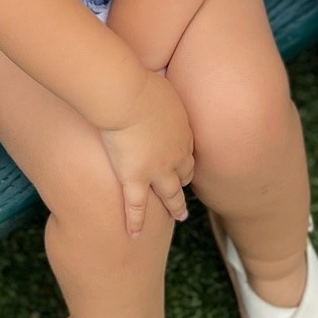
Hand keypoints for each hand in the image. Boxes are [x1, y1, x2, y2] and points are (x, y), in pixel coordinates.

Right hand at [99, 72, 195, 237]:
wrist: (128, 97)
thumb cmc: (141, 83)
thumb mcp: (160, 84)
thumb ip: (161, 92)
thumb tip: (158, 82)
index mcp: (183, 131)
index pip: (188, 150)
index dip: (186, 159)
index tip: (184, 164)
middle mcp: (175, 154)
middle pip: (184, 173)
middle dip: (184, 182)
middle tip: (185, 191)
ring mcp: (156, 170)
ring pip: (169, 194)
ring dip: (174, 207)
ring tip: (178, 218)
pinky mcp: (135, 179)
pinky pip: (136, 206)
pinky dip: (136, 222)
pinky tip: (135, 235)